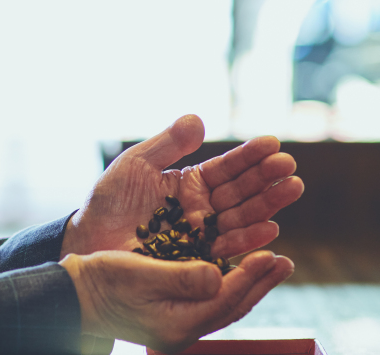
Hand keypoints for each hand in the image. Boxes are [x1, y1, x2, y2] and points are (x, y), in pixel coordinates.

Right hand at [59, 249, 294, 351]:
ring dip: (249, 280)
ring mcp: (178, 319)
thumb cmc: (101, 283)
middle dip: (260, 283)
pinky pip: (210, 295)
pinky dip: (229, 279)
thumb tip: (220, 274)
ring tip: (271, 261)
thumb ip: (181, 277)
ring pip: (224, 300)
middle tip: (284, 262)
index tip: (271, 254)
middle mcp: (182, 327)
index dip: (250, 277)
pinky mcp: (172, 307)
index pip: (225, 300)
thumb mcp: (140, 274)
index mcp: (177, 325)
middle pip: (232, 305)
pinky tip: (236, 263)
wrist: (73, 295)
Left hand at [61, 114, 303, 258]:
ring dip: (268, 205)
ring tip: (290, 189)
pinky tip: (270, 227)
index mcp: (192, 183)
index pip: (228, 167)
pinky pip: (227, 248)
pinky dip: (250, 239)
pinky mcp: (199, 259)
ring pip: (242, 218)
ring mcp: (203, 234)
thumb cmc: (109, 201)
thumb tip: (198, 119)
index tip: (272, 144)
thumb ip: (168, 143)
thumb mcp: (136, 164)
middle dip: (267, 179)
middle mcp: (204, 208)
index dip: (250, 156)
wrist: (89, 241)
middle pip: (243, 192)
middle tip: (289, 167)